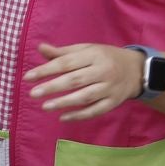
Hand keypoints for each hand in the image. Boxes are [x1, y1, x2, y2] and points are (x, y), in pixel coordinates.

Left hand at [24, 43, 144, 121]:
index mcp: (94, 55)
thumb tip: (40, 48)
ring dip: (64, 103)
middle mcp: (103, 71)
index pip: (66, 63)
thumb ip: (63, 53)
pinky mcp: (114, 102)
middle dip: (53, 87)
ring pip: (85, 96)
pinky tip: (63, 117)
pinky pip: (96, 110)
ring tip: (45, 106)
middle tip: (33, 94)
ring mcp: (110, 87)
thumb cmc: (105, 58)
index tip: (28, 77)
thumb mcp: (87, 50)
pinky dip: (79, 115)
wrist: (137, 70)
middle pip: (75, 80)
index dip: (46, 70)